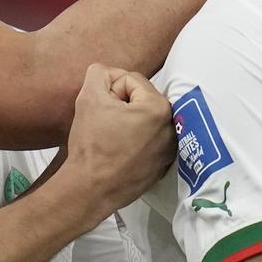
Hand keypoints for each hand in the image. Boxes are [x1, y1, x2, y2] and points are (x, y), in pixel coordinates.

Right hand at [59, 63, 174, 214]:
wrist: (90, 189)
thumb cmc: (92, 143)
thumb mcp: (89, 97)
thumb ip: (99, 73)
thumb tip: (105, 72)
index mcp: (159, 107)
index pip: (130, 80)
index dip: (108, 90)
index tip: (99, 109)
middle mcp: (172, 128)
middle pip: (139, 99)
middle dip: (119, 104)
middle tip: (102, 122)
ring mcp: (169, 150)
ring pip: (143, 120)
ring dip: (127, 121)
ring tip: (109, 136)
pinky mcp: (162, 166)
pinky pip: (147, 141)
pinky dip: (133, 140)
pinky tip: (117, 150)